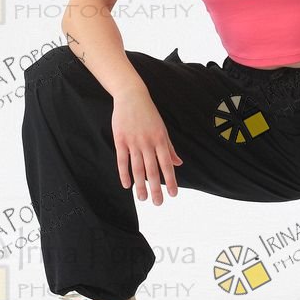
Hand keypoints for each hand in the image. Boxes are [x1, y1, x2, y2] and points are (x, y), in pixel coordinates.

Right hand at [112, 90, 183, 204]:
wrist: (132, 96)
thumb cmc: (149, 114)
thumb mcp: (162, 129)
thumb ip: (169, 148)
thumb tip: (178, 164)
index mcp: (160, 139)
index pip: (167, 164)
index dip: (171, 180)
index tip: (174, 194)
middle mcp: (148, 142)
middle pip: (152, 169)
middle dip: (156, 188)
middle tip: (158, 203)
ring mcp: (133, 141)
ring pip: (137, 168)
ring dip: (140, 185)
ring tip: (143, 199)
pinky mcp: (120, 140)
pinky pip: (122, 160)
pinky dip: (124, 174)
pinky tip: (127, 185)